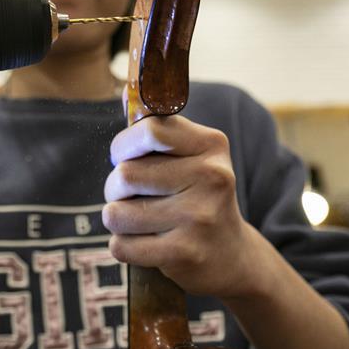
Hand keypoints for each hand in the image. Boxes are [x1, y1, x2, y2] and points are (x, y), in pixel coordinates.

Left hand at [103, 115, 263, 298]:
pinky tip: (145, 244)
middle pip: (125, 174)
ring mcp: (200, 217)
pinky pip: (122, 246)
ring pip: (117, 214)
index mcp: (211, 144)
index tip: (125, 157)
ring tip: (138, 221)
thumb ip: (155, 126)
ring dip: (117, 219)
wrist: (233, 257)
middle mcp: (212, 177)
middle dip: (115, 188)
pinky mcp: (186, 254)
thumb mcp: (190, 156)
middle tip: (130, 196)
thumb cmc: (198, 197)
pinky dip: (123, 247)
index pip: (148, 131)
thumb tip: (126, 91)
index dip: (123, 145)